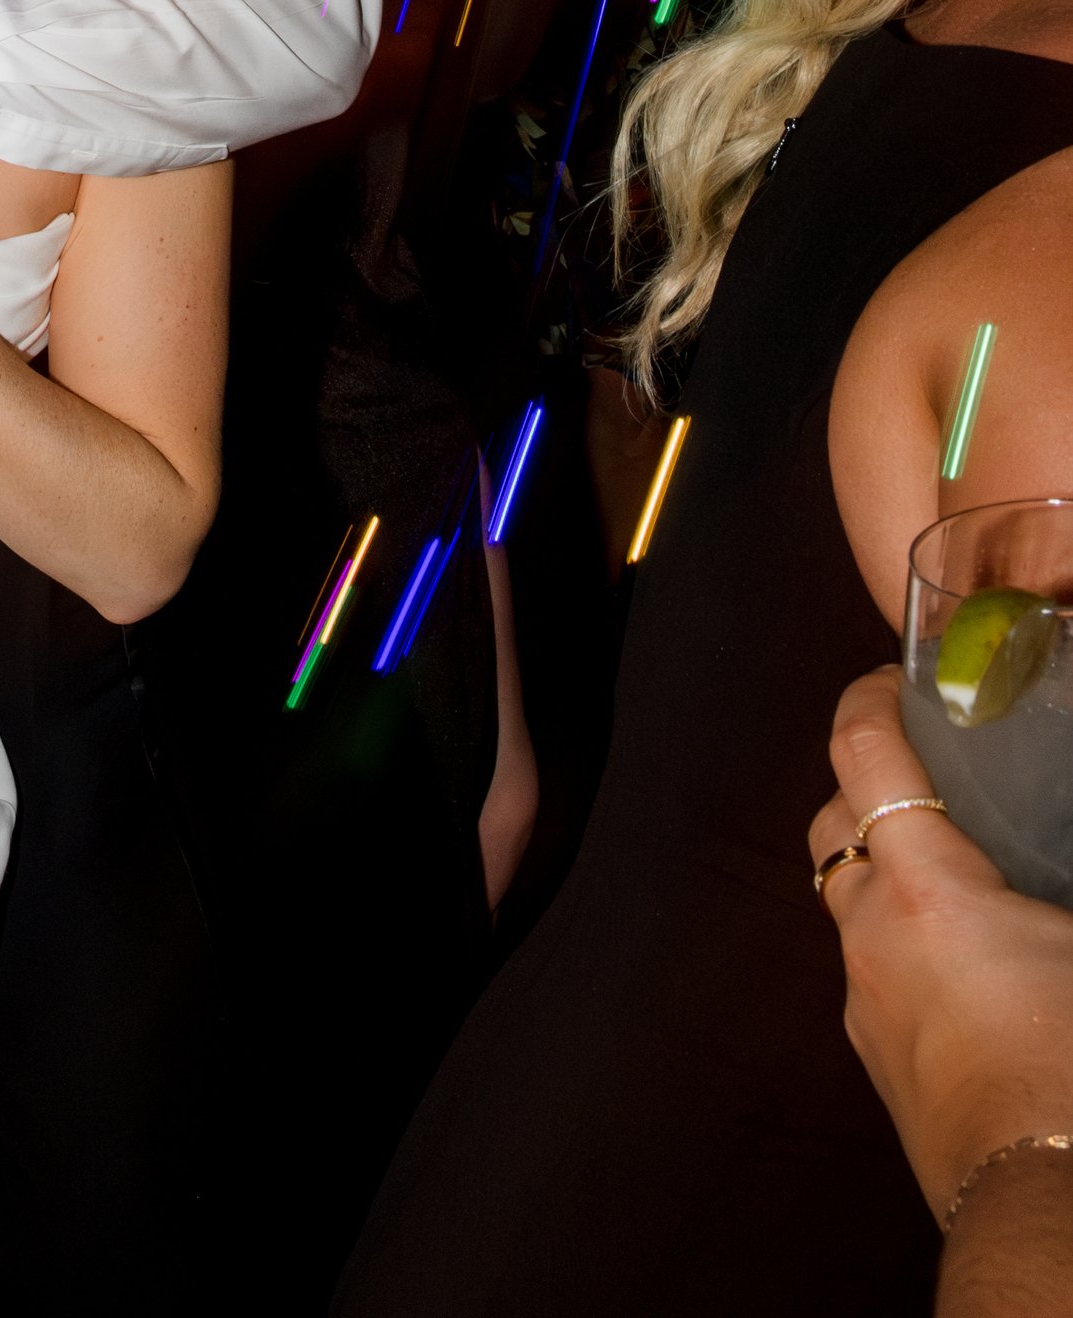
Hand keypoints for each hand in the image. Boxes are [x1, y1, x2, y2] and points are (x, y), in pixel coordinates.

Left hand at [808, 666, 1072, 1217]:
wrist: (1046, 1203)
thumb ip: (1062, 861)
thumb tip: (1058, 857)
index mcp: (926, 889)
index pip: (861, 750)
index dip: (868, 697)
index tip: (891, 678)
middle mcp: (872, 935)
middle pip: (832, 824)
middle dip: (864, 788)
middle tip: (927, 777)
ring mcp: (864, 1003)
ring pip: (847, 904)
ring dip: (881, 873)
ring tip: (952, 872)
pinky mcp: (877, 1062)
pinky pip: (870, 974)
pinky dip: (899, 946)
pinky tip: (965, 963)